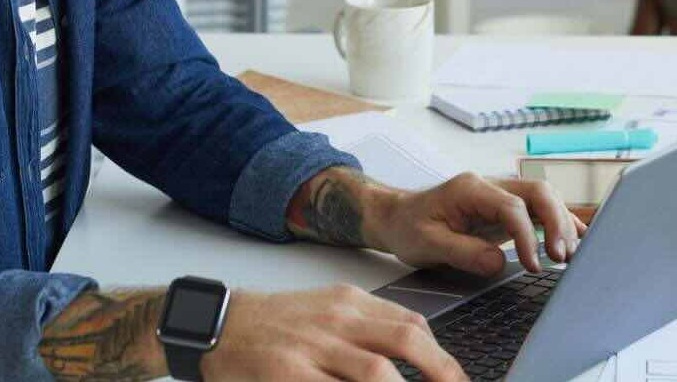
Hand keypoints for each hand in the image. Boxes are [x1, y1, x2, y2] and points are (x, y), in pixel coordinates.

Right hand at [202, 284, 465, 381]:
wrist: (220, 324)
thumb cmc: (277, 322)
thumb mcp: (327, 308)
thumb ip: (367, 325)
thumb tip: (414, 347)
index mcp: (350, 302)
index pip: (410, 322)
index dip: (441, 353)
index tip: (457, 377)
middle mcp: (337, 320)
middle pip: (405, 340)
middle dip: (441, 369)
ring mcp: (314, 347)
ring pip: (376, 372)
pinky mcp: (290, 373)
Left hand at [371, 172, 587, 276]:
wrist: (398, 217)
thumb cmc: (409, 227)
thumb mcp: (427, 243)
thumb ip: (463, 251)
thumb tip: (499, 262)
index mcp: (470, 188)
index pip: (512, 207)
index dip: (528, 236)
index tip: (533, 264)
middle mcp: (490, 186)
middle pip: (538, 192)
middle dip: (556, 222)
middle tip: (561, 257)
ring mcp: (500, 196)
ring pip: (544, 199)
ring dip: (561, 224)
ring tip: (570, 255)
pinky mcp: (505, 209)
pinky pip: (539, 210)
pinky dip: (559, 222)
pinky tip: (576, 238)